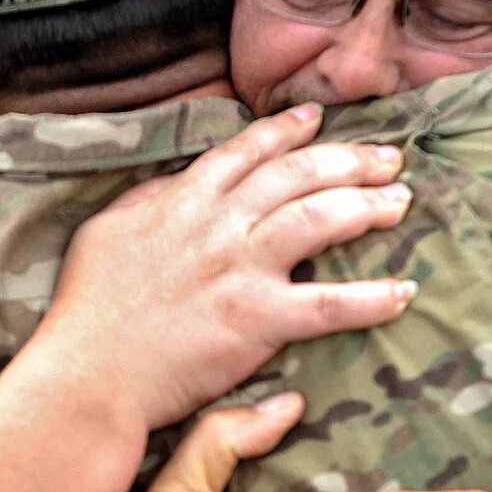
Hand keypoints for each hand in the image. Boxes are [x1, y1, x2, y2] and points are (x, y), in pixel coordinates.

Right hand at [40, 106, 415, 432]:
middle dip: (350, 160)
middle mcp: (220, 223)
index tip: (318, 119)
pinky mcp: (258, 319)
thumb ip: (148, 201)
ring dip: (368, 207)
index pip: (246, 151)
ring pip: (320, 218)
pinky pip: (329, 304)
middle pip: (299, 174)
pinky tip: (403, 293)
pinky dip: (371, 298)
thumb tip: (176, 184)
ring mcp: (241, 268)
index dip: (287, 131)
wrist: (88, 371)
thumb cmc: (87, 309)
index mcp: (184, 199)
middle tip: (388, 159)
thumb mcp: (106, 231)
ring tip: (401, 203)